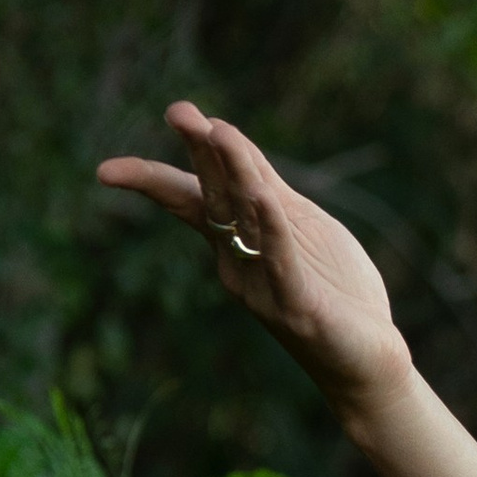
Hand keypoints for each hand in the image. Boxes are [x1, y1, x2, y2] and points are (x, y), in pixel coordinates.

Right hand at [96, 102, 412, 428]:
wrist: (369, 363)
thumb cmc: (335, 292)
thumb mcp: (299, 224)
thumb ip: (264, 185)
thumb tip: (222, 132)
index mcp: (236, 242)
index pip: (192, 199)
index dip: (153, 179)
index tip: (107, 169)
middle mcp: (239, 263)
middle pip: (215, 199)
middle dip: (200, 155)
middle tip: (179, 113)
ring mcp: (265, 287)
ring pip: (246, 221)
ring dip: (235, 175)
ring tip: (219, 132)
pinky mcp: (299, 307)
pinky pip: (282, 261)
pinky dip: (272, 229)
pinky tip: (265, 197)